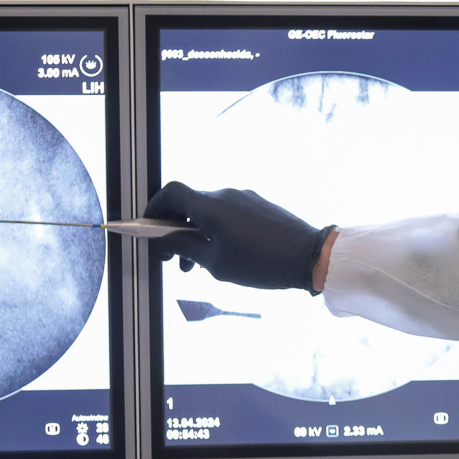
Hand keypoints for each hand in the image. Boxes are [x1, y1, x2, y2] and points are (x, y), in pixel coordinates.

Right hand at [143, 182, 333, 291]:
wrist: (309, 257)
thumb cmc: (262, 263)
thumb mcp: (215, 263)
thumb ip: (186, 247)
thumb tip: (166, 240)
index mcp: (210, 206)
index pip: (170, 193)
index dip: (154, 209)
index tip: (149, 229)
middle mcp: (226, 195)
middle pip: (189, 204)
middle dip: (175, 230)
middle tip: (173, 258)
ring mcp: (245, 198)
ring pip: (209, 211)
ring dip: (197, 234)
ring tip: (196, 266)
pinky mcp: (260, 205)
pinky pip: (229, 213)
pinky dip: (217, 230)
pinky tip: (223, 255)